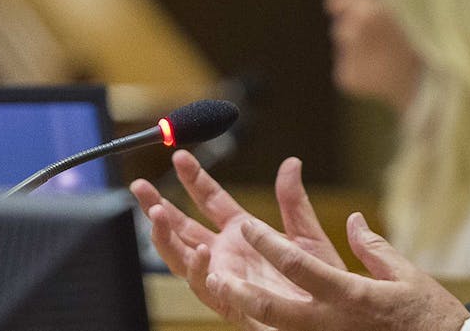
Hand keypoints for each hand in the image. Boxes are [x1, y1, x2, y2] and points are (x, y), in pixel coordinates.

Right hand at [130, 150, 345, 326]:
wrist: (329, 318)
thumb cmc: (319, 279)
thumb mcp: (307, 234)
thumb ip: (293, 201)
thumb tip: (291, 163)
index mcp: (242, 231)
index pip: (209, 199)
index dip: (194, 178)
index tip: (180, 156)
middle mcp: (227, 252)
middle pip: (182, 226)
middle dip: (158, 206)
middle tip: (141, 187)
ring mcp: (224, 275)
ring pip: (181, 256)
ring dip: (166, 236)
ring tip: (158, 213)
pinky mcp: (230, 300)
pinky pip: (205, 286)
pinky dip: (199, 269)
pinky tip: (200, 252)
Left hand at [207, 212, 469, 330]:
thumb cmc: (430, 317)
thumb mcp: (406, 276)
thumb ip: (374, 248)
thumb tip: (354, 222)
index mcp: (350, 295)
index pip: (299, 266)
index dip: (268, 244)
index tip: (246, 226)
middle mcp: (331, 323)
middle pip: (272, 309)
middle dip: (239, 291)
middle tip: (214, 273)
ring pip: (274, 329)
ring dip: (246, 312)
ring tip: (222, 294)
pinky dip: (268, 326)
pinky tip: (254, 318)